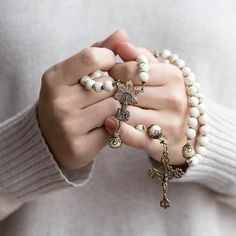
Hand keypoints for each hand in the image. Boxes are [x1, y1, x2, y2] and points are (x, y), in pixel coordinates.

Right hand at [37, 30, 126, 168]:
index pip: (91, 57)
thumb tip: (122, 34)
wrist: (51, 139)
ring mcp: (68, 127)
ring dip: (116, 107)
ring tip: (104, 110)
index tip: (111, 66)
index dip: (109, 59)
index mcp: (54, 79)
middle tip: (107, 93)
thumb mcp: (74, 73)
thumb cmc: (67, 100)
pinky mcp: (80, 147)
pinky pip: (113, 128)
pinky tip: (102, 126)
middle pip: (109, 85)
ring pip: (114, 107)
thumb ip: (97, 51)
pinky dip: (113, 125)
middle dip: (114, 88)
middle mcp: (58, 102)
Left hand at [104, 43, 188, 164]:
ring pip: (128, 114)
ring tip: (103, 108)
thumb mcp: (159, 73)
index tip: (109, 75)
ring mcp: (170, 123)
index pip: (133, 70)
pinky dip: (118, 130)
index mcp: (173, 77)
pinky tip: (109, 124)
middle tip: (102, 93)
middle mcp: (174, 99)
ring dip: (112, 111)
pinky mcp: (162, 144)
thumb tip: (120, 42)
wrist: (188, 131)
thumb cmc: (167, 97)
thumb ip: (140, 57)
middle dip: (111, 92)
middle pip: (129, 93)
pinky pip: (135, 137)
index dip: (115, 72)